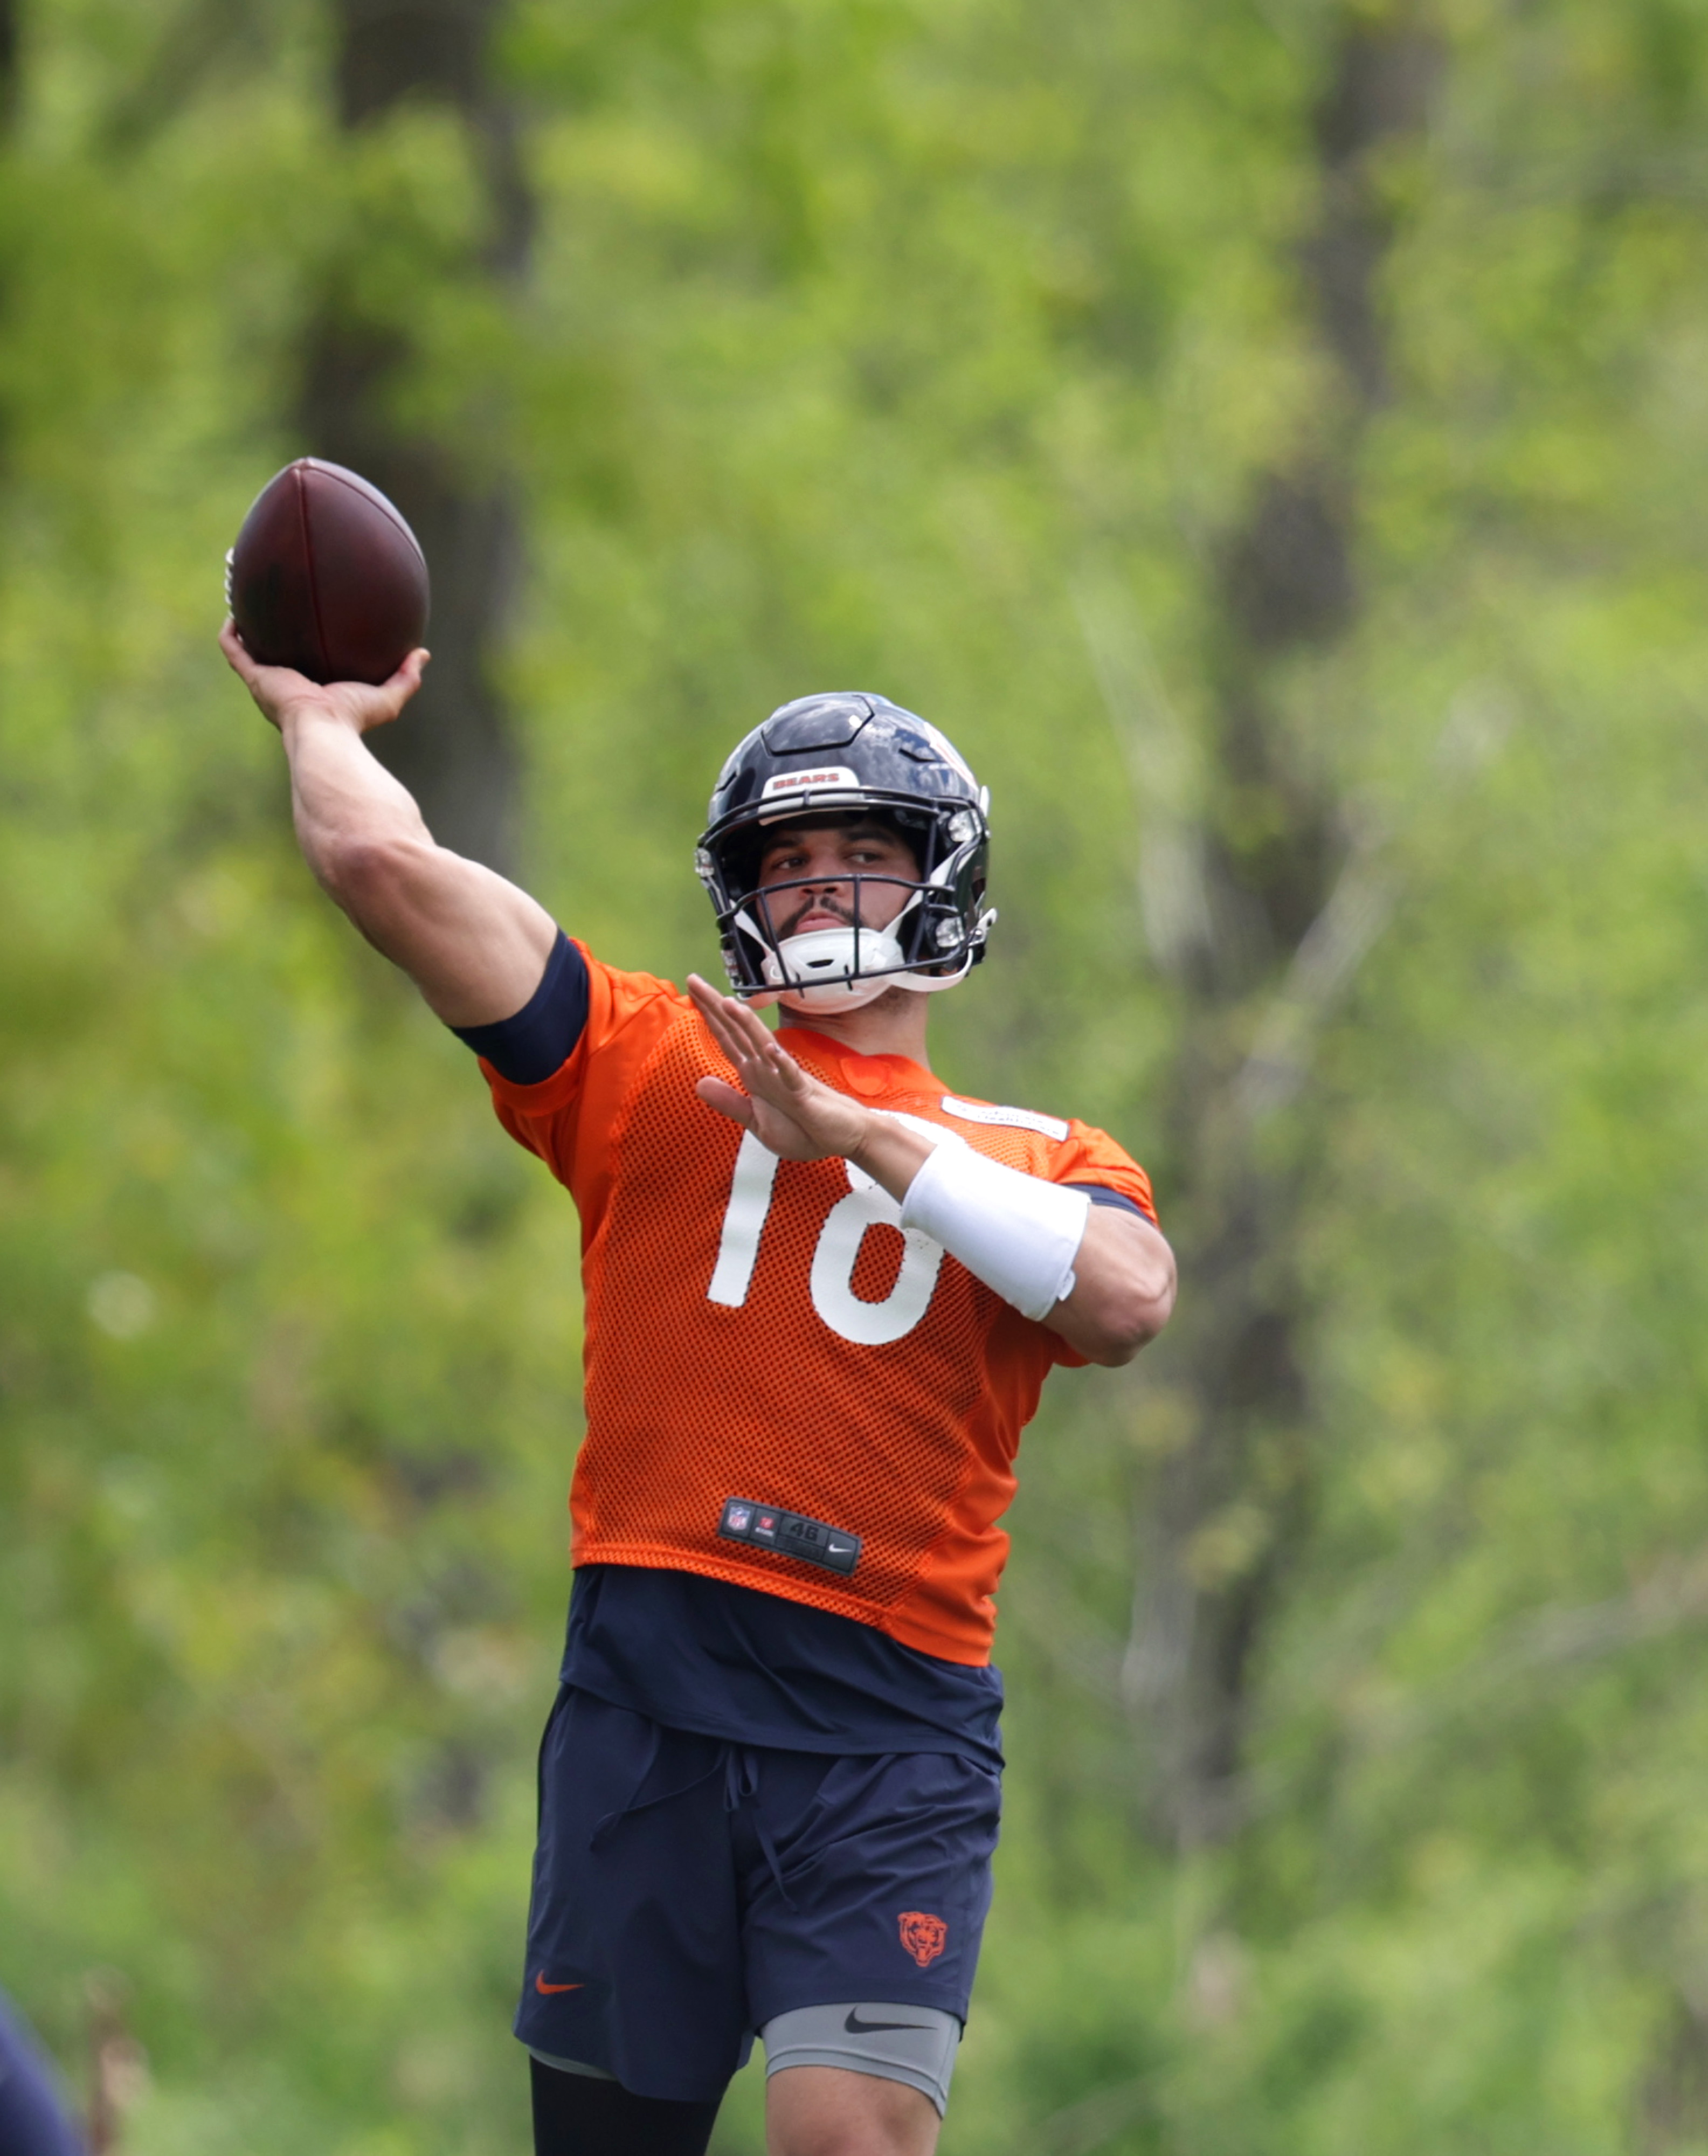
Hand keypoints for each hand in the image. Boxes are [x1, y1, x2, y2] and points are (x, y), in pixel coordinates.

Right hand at [220, 618, 428, 735]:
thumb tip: (423, 654)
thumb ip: (406, 678)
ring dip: (244, 633)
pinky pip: (234, 651)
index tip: (308, 634)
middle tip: (272, 615)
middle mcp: (284, 689)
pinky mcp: (255, 677)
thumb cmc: (354, 720)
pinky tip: (234, 614)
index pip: (304, 672)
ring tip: (244, 607)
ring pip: (248, 654)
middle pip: (272, 662)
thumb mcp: (386, 697)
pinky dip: (231, 634)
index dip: (303, 655)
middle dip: (269, 641)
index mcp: (310, 695)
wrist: (325, 730)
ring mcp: (266, 683)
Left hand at [687, 974, 874, 1162]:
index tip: (692, 991)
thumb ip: (730, 1103)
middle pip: (737, 1033)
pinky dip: (780, 1064)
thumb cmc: (805, 1131)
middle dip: (715, 1007)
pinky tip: (770, 1049)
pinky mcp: (804, 1094)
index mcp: (755, 1075)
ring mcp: (786, 1079)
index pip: (727, 1039)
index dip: (709, 1016)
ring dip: (745, 1025)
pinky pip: (791, 1077)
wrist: (844, 1139)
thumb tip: (699, 1083)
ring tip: (727, 1003)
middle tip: (694, 980)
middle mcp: (767, 1070)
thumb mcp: (758, 1123)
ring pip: (762, 1046)